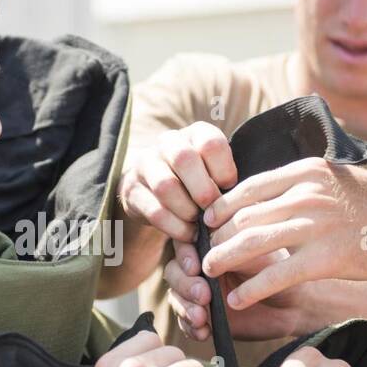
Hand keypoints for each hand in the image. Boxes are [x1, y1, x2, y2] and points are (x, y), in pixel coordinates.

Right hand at [118, 122, 237, 242]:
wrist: (157, 189)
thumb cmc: (199, 184)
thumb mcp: (216, 179)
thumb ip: (225, 194)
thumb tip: (235, 221)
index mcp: (195, 133)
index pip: (211, 143)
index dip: (224, 170)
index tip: (229, 188)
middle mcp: (168, 142)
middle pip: (184, 159)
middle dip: (203, 191)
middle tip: (212, 212)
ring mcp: (145, 163)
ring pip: (166, 186)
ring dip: (187, 212)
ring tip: (198, 226)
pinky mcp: (131, 189)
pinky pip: (154, 210)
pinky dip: (175, 227)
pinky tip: (186, 233)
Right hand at [165, 240, 324, 342]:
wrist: (294, 301)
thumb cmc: (280, 267)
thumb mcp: (258, 249)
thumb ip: (232, 245)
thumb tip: (203, 253)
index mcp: (208, 242)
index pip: (184, 244)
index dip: (185, 256)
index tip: (196, 267)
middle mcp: (199, 265)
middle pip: (175, 272)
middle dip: (185, 285)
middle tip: (203, 296)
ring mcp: (199, 292)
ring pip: (176, 297)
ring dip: (185, 308)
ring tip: (201, 318)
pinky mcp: (203, 316)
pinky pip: (186, 322)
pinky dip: (191, 327)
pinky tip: (203, 332)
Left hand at [202, 158, 366, 308]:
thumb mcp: (334, 179)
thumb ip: (300, 185)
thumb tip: (265, 198)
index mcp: (305, 171)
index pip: (247, 188)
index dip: (220, 207)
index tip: (206, 222)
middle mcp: (306, 194)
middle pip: (243, 215)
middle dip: (215, 237)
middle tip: (199, 253)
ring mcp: (316, 225)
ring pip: (251, 243)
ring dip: (222, 259)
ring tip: (206, 273)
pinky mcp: (326, 258)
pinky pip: (276, 275)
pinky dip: (250, 288)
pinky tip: (235, 298)